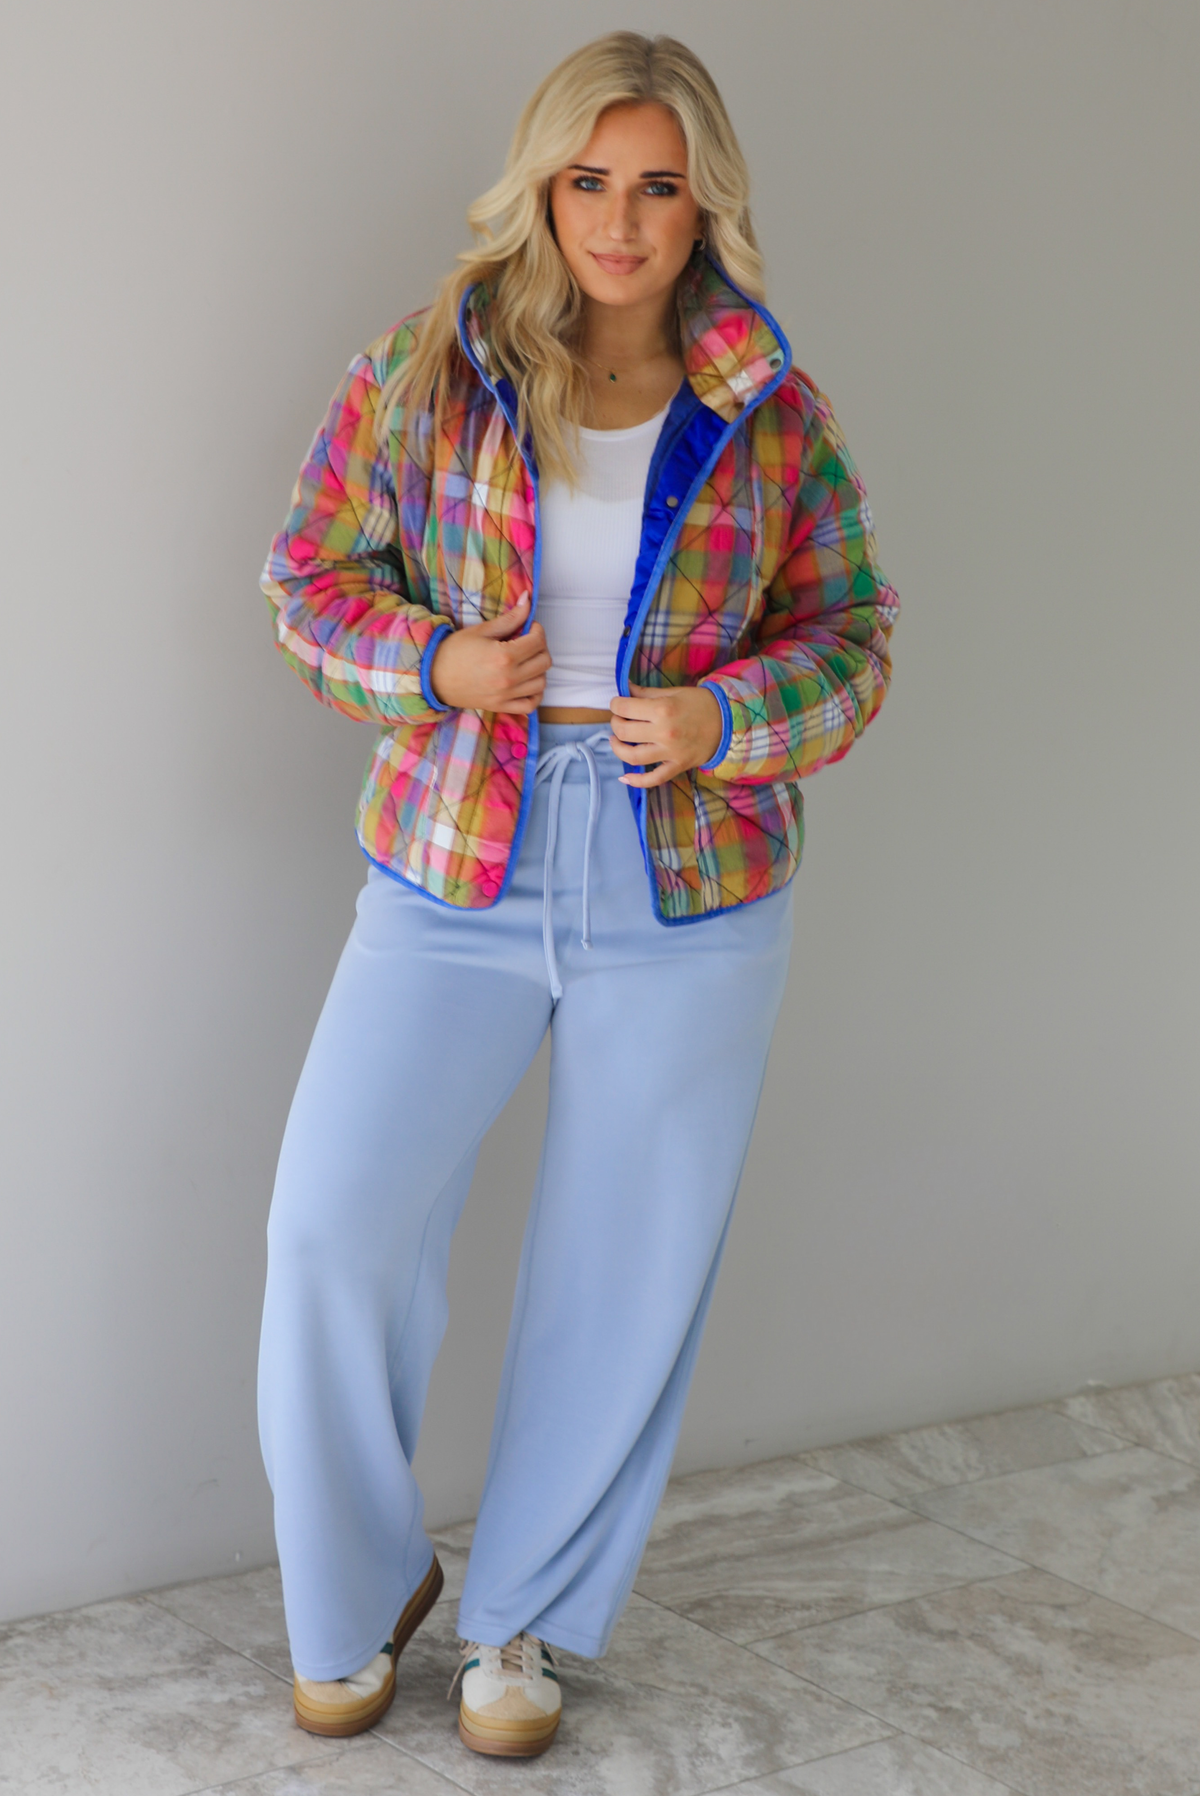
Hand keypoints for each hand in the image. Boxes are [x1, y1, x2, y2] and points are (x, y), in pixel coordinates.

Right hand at [430, 595, 549, 712]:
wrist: (433, 677)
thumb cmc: (454, 651)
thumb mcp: (481, 631)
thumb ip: (509, 618)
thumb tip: (528, 599)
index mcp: (504, 656)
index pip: (538, 641)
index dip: (537, 630)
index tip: (529, 627)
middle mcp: (509, 678)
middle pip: (544, 662)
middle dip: (540, 648)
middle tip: (527, 642)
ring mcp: (506, 695)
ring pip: (541, 683)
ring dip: (538, 669)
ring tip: (525, 661)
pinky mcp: (501, 706)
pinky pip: (530, 704)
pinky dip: (535, 694)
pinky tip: (527, 683)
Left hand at [609, 682, 723, 787]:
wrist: (729, 722)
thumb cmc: (701, 703)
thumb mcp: (674, 692)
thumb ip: (646, 693)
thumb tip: (625, 689)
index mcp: (662, 709)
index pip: (625, 708)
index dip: (615, 704)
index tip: (617, 704)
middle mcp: (664, 732)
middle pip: (624, 731)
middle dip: (615, 723)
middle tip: (618, 719)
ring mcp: (670, 752)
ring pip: (632, 756)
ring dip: (617, 748)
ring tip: (616, 740)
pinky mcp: (677, 766)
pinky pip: (653, 779)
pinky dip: (637, 781)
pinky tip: (624, 777)